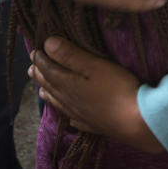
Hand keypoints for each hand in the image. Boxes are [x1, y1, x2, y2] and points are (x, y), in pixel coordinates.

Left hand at [29, 37, 163, 152]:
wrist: (135, 121)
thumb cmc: (117, 88)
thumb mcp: (94, 65)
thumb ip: (70, 55)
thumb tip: (47, 43)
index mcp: (67, 84)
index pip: (48, 69)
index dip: (40, 59)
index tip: (34, 50)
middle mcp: (69, 100)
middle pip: (50, 86)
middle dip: (40, 75)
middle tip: (32, 68)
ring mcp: (81, 114)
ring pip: (59, 103)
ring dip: (48, 94)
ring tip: (41, 90)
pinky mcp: (94, 124)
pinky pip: (75, 119)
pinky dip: (68, 114)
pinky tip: (70, 116)